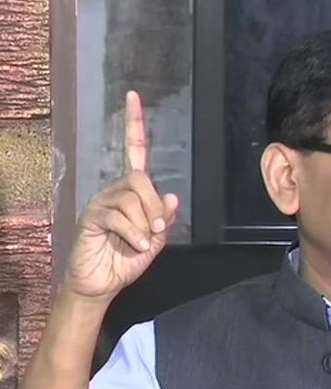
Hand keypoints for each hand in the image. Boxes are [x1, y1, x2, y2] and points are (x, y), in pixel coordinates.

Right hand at [63, 91, 178, 301]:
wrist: (102, 283)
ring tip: (142, 244)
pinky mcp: (92, 217)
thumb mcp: (155, 241)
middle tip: (157, 231)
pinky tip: (136, 247)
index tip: (133, 96)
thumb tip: (172, 195)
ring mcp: (101, 202)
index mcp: (132, 192)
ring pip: (132, 199)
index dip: (134, 125)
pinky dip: (134, 235)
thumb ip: (163, 220)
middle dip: (155, 206)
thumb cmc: (126, 260)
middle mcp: (115, 190)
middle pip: (140, 178)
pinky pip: (118, 216)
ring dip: (145, 226)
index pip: (134, 152)